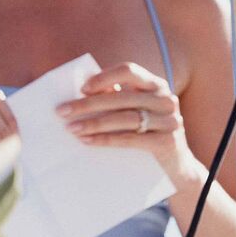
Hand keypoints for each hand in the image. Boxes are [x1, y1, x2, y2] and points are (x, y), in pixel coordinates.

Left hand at [57, 62, 199, 183]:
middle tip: (62, 111)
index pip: (128, 71)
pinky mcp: (168, 142)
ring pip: (126, 118)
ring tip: (71, 128)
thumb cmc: (144, 132)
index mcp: (155, 85)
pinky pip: (131, 139)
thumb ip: (114, 98)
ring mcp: (170, 120)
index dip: (104, 77)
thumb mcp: (132, 111)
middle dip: (88, 104)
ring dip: (94, 123)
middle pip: (122, 97)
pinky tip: (87, 141)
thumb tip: (77, 94)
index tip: (81, 89)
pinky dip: (106, 139)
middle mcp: (165, 99)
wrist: (174, 165)